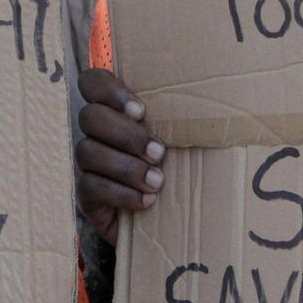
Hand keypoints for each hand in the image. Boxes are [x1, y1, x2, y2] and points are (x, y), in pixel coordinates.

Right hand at [75, 68, 165, 245]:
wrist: (165, 220)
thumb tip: (217, 105)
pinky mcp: (85, 194)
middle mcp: (94, 133)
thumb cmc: (176, 170)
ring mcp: (86, 163)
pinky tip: (146, 201)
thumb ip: (181, 120)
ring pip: (87, 151)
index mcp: (115, 110)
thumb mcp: (179, 141)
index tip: (141, 111)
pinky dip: (121, 193)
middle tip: (158, 153)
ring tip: (156, 181)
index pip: (92, 82)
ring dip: (126, 166)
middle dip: (125, 134)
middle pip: (90, 116)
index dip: (109, 90)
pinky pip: (91, 186)